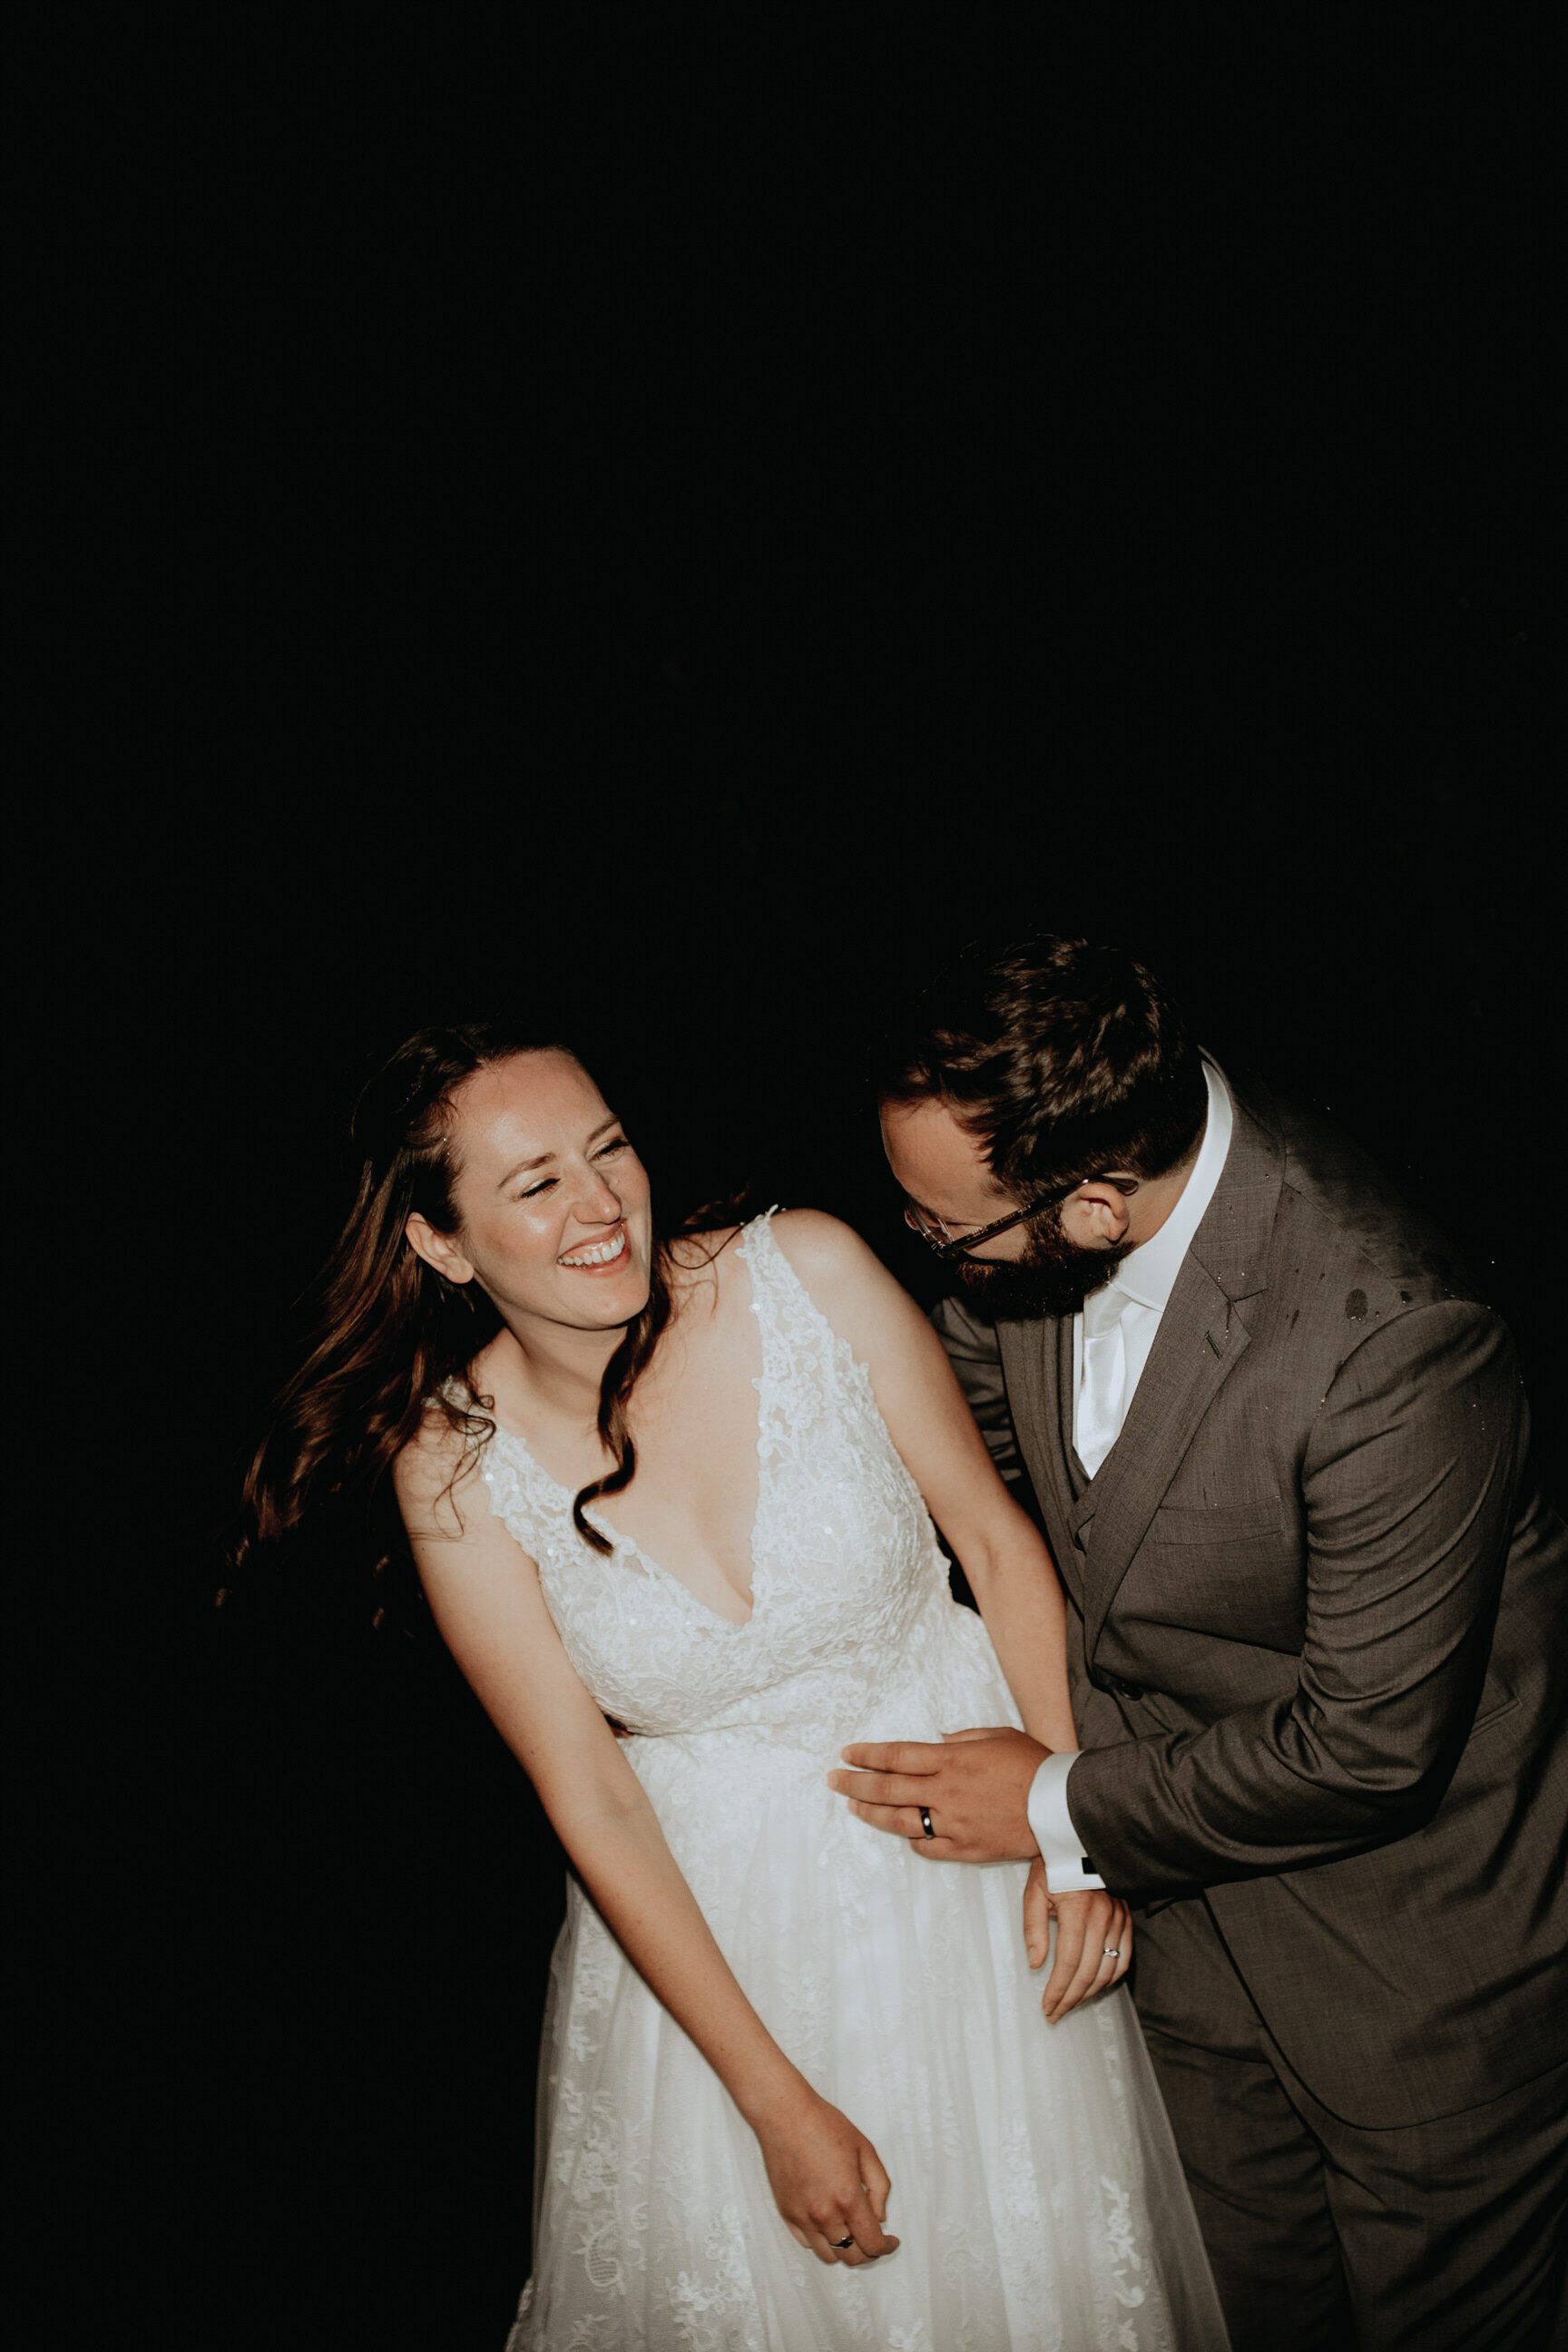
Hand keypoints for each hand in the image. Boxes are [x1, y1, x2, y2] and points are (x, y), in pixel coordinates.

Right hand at [752, 2083, 898, 2265]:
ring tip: (851, 2232)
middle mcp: (824, 2215)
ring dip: (845, 2249)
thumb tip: (879, 2217)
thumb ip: (879, 2187)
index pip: (872, 2244)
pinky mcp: (786, 2214)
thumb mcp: (865, 2150)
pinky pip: (808, 2243)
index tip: (892, 2241)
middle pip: (852, 2257)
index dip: (886, 2247)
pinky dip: (822, 2241)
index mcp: (848, 2198)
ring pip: (829, 2256)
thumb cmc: (825, 2126)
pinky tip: (829, 2224)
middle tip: (874, 2238)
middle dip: (869, 2252)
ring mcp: (803, 2217)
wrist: (785, 2115)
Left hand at [828, 1726, 1046, 1861]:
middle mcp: (946, 1792)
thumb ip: (963, 1738)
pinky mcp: (966, 1849)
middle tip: (833, 1780)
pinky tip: (900, 1833)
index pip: (896, 1756)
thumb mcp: (998, 1736)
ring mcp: (954, 1823)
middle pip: (888, 1788)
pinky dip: (912, 1839)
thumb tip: (936, 1742)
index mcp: (953, 1760)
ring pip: (900, 1820)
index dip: (867, 1755)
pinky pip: (928, 1846)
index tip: (847, 1753)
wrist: (1062, 1807)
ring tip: (852, 1807)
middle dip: (855, 1783)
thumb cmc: (1033, 1765)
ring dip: (871, 1813)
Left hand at [1022, 1860, 1131, 2020]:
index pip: (1069, 1963)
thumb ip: (1033, 1929)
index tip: (1047, 2007)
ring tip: (1071, 2004)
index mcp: (1077, 1911)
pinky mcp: (1126, 1920)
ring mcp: (1118, 1919)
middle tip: (1055, 2013)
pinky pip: (1125, 1959)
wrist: (1076, 1845)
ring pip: (1108, 1971)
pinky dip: (1111, 1979)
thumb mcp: (1034, 1893)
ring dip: (1089, 1994)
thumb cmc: (1051, 1869)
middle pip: (1089, 1972)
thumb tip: (1036, 1965)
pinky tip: (1095, 1988)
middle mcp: (1102, 1917)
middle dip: (1071, 1999)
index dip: (1058, 1990)